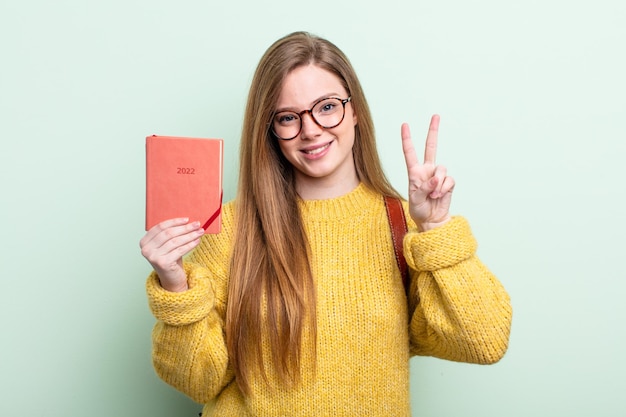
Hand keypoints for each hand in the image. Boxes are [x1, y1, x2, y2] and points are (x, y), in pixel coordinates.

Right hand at [139, 218, 204, 291]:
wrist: (172, 279)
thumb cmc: (171, 259)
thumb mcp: (168, 245)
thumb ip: (172, 233)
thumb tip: (187, 221)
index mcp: (144, 242)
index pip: (160, 227)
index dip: (174, 222)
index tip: (187, 219)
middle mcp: (146, 249)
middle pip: (168, 233)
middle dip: (185, 228)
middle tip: (197, 224)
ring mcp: (153, 257)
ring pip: (175, 241)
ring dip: (190, 235)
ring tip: (200, 232)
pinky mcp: (163, 263)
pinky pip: (179, 250)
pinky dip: (190, 245)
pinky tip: (197, 241)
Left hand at [401, 115, 454, 230]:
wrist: (432, 219)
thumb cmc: (419, 209)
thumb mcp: (415, 200)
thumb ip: (423, 188)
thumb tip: (435, 178)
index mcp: (414, 172)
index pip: (410, 152)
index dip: (407, 139)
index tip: (405, 125)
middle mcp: (426, 170)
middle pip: (431, 147)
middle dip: (433, 131)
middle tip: (435, 115)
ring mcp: (438, 175)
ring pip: (442, 169)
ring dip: (438, 183)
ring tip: (433, 194)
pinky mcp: (448, 182)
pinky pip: (449, 180)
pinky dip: (444, 188)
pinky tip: (439, 195)